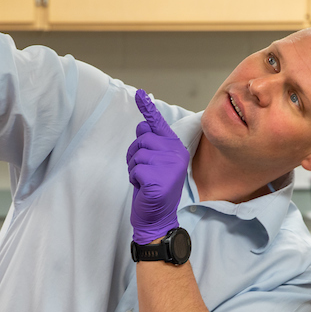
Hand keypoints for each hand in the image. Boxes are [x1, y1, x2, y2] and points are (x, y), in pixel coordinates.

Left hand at [127, 89, 189, 244]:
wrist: (158, 217)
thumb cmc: (154, 189)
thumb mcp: (155, 163)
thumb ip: (152, 144)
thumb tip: (143, 124)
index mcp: (176, 148)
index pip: (159, 124)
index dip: (148, 109)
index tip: (140, 94)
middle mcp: (176, 153)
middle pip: (142, 137)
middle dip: (136, 154)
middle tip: (143, 170)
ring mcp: (169, 166)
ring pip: (137, 153)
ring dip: (134, 168)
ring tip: (145, 180)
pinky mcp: (159, 178)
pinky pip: (135, 169)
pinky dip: (134, 179)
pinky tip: (144, 188)